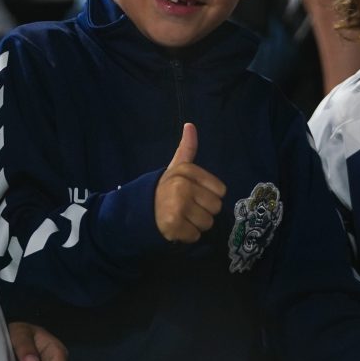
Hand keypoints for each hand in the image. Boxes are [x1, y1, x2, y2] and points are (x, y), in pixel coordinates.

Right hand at [155, 122, 225, 242]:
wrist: (139, 209)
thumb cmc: (165, 189)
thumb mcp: (176, 167)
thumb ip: (187, 148)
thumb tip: (190, 125)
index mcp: (186, 171)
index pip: (220, 191)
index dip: (209, 196)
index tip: (193, 194)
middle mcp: (182, 186)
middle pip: (216, 208)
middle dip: (203, 212)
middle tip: (186, 208)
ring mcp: (177, 206)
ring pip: (207, 223)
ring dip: (195, 225)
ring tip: (181, 217)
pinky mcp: (173, 225)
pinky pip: (196, 235)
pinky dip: (187, 236)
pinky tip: (176, 227)